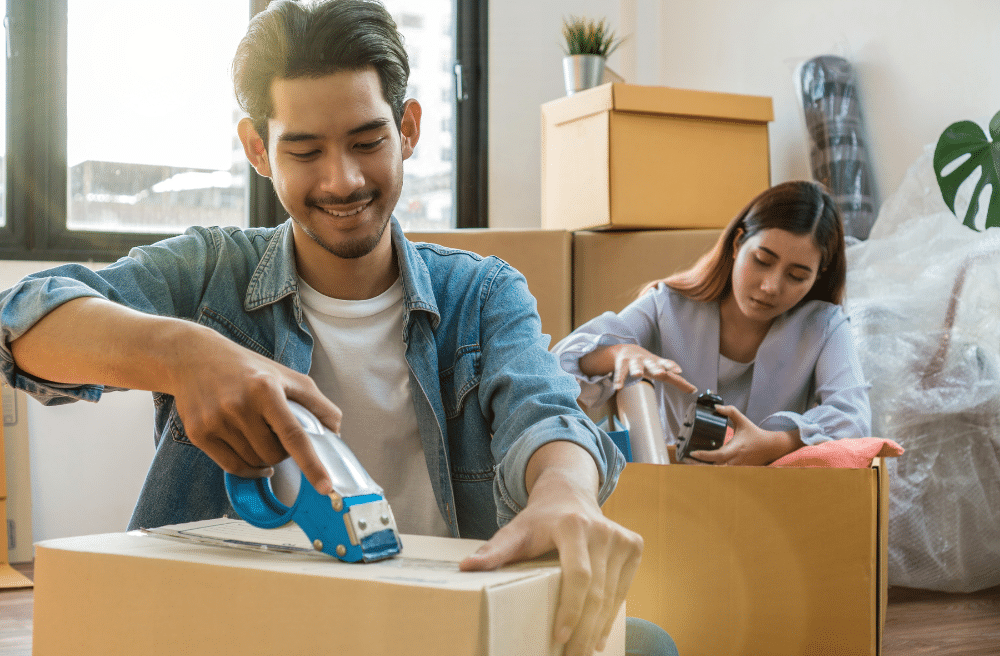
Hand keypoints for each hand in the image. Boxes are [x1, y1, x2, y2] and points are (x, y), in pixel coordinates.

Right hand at [166, 325, 341, 493]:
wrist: (194, 358)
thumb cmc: (247, 368)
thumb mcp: (285, 375)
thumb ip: (315, 402)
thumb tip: (335, 430)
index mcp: (265, 389)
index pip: (293, 434)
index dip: (312, 463)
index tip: (325, 486)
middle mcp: (239, 405)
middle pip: (274, 454)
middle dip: (283, 452)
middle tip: (277, 435)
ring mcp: (216, 421)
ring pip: (254, 462)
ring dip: (264, 458)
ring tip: (260, 437)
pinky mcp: (199, 433)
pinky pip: (232, 467)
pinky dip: (248, 469)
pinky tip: (253, 458)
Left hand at [459, 442, 641, 654]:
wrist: (568, 495)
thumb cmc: (538, 520)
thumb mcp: (514, 532)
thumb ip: (494, 551)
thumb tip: (465, 568)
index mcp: (572, 525)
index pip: (579, 576)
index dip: (571, 609)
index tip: (558, 638)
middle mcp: (602, 529)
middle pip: (597, 592)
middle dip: (583, 630)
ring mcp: (621, 537)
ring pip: (612, 595)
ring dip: (598, 628)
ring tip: (582, 653)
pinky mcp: (634, 545)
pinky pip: (622, 589)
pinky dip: (610, 616)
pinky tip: (598, 636)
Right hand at [608, 344, 696, 393]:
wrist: (628, 350)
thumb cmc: (649, 363)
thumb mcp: (662, 369)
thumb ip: (677, 380)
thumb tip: (694, 390)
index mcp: (658, 363)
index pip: (667, 363)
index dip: (672, 367)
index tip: (679, 371)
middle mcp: (647, 361)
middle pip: (652, 364)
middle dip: (656, 368)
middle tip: (660, 373)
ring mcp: (634, 362)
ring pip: (636, 366)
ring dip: (637, 370)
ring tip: (637, 376)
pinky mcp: (622, 364)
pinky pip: (620, 372)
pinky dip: (619, 379)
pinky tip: (618, 387)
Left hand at [690, 405, 801, 465]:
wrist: (770, 447)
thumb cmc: (755, 433)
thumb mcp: (743, 420)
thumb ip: (730, 411)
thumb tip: (716, 407)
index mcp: (735, 449)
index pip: (718, 455)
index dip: (704, 455)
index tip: (693, 452)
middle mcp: (734, 460)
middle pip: (714, 468)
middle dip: (699, 465)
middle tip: (685, 458)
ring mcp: (736, 467)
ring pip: (716, 472)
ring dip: (703, 469)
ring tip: (689, 462)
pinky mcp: (736, 470)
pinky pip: (721, 473)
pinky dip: (710, 470)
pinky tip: (699, 466)